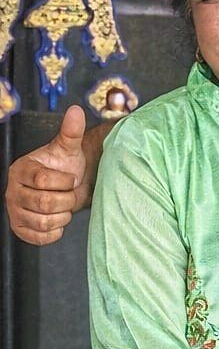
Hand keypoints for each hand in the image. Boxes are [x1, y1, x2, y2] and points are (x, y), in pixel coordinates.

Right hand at [5, 106, 94, 243]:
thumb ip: (71, 132)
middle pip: (44, 203)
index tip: (70, 179)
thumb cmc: (65, 167)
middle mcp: (12, 190)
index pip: (44, 180)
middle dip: (66, 201)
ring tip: (65, 206)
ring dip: (62, 216)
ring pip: (43, 222)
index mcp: (21, 169)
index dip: (64, 182)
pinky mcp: (19, 228)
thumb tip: (76, 111)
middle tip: (70, 195)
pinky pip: (38, 237)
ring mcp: (14, 210)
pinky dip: (55, 232)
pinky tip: (58, 220)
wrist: (64, 188)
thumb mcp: (69, 149)